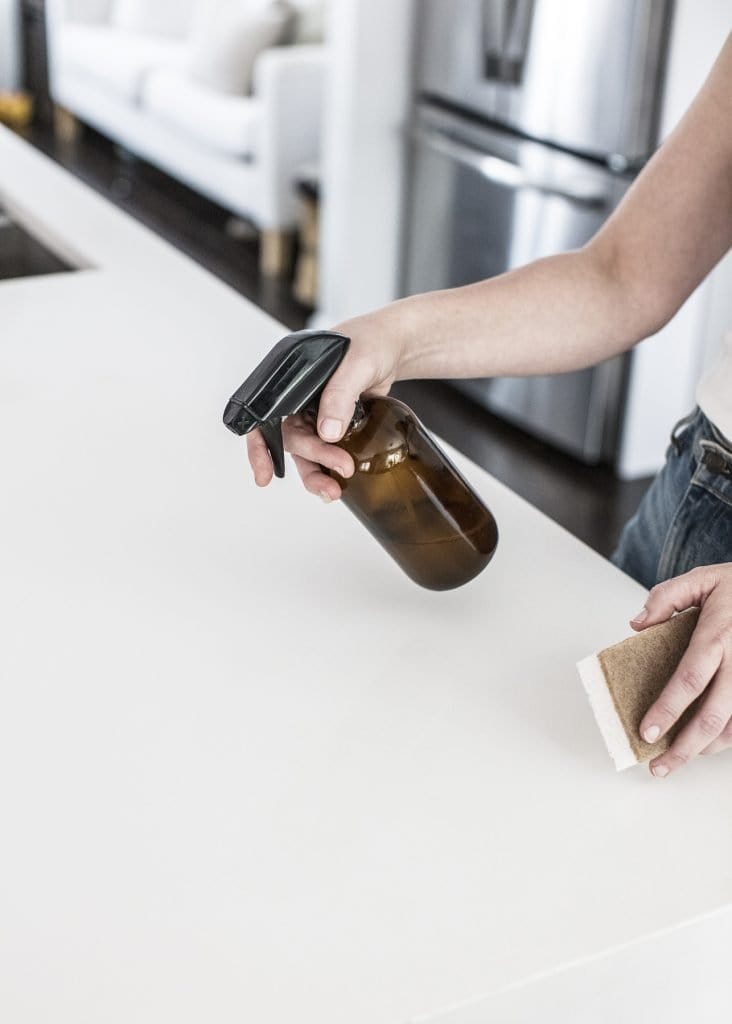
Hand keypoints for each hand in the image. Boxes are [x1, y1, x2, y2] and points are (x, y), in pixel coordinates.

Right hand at [246, 309, 404, 498]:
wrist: (395, 346)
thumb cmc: (373, 342)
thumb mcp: (358, 363)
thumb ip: (341, 394)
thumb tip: (328, 432)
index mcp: (289, 376)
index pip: (262, 414)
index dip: (259, 446)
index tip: (265, 474)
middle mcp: (296, 397)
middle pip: (289, 438)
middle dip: (312, 458)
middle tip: (341, 468)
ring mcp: (313, 412)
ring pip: (306, 451)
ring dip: (317, 473)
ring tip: (334, 491)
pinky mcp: (333, 424)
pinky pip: (325, 451)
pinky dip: (330, 467)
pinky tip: (340, 481)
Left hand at [630, 563, 731, 776]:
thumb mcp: (702, 578)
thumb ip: (667, 597)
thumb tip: (637, 624)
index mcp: (717, 635)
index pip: (689, 679)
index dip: (668, 709)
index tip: (647, 731)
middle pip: (712, 715)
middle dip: (684, 747)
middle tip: (658, 766)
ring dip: (705, 749)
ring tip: (677, 760)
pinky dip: (727, 738)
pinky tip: (707, 746)